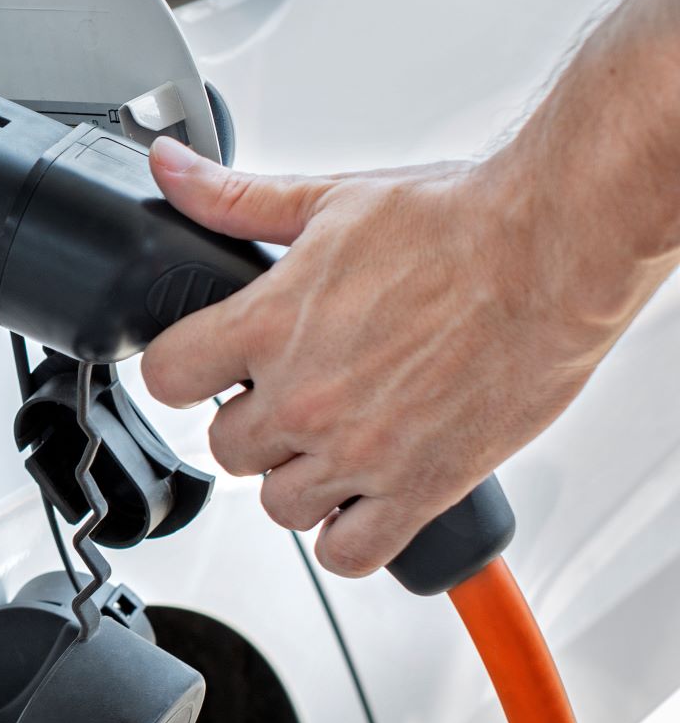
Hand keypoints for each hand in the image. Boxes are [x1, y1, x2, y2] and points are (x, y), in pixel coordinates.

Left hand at [138, 137, 628, 576]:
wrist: (555, 250)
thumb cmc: (457, 222)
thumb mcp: (328, 200)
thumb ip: (236, 200)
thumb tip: (170, 170)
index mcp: (268, 327)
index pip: (166, 378)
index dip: (181, 371)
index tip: (206, 366)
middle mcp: (304, 398)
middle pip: (225, 449)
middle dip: (252, 424)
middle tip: (294, 395)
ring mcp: (359, 451)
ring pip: (280, 506)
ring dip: (299, 479)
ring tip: (335, 439)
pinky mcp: (420, 488)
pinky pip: (351, 552)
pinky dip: (351, 533)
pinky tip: (366, 495)